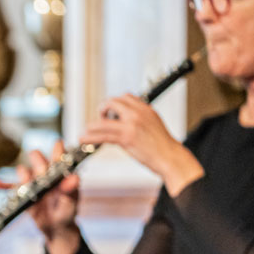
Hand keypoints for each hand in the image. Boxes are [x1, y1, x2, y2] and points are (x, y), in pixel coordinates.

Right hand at [0, 141, 80, 253]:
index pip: (60, 157)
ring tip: (25, 178)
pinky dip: (2, 184)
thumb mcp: (71, 203)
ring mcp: (33, 182)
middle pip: (39, 160)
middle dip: (38, 160)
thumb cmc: (67, 212)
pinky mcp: (23, 193)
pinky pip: (11, 187)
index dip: (58, 149)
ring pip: (24, 171)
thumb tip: (75, 178)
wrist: (55, 227)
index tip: (57, 143)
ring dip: (23, 174)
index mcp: (61, 174)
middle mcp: (46, 174)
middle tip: (39, 166)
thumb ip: (70, 190)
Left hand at [81, 93, 203, 195]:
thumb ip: (139, 118)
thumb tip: (122, 120)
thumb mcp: (152, 124)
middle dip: (102, 109)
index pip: (125, 96)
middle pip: (112, 102)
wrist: (170, 156)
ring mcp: (131, 125)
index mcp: (145, 109)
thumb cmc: (161, 144)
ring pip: (104, 121)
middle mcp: (138, 113)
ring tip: (85, 131)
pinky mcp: (126, 138)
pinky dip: (90, 137)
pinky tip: (83, 139)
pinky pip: (104, 136)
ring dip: (91, 126)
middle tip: (100, 119)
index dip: (114, 103)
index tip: (109, 111)